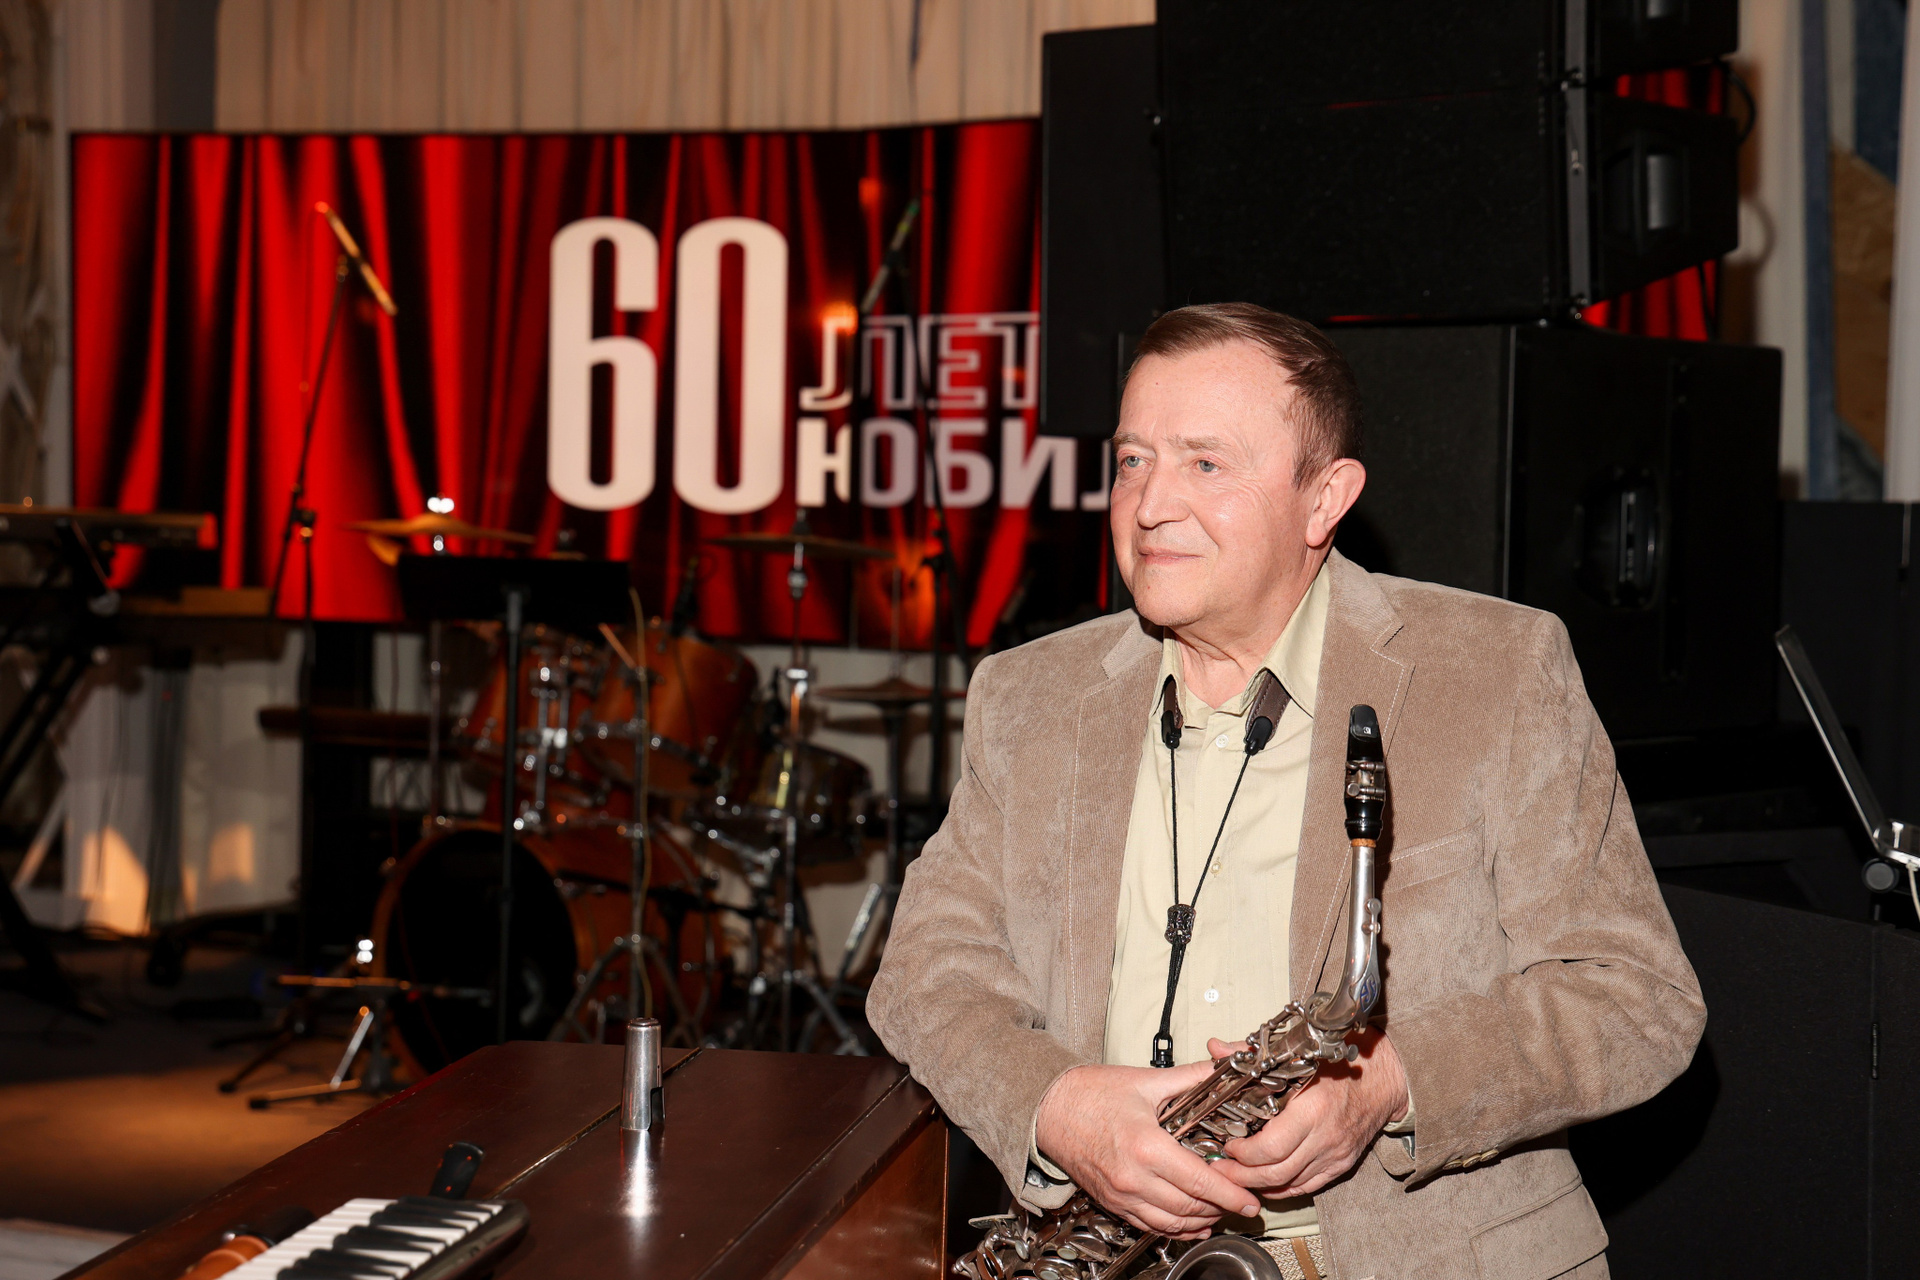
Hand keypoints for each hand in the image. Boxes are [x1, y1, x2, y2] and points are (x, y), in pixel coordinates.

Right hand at [1035, 1061, 1261, 1238]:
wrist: (1048, 1107)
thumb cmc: (1091, 1092)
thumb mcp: (1148, 1081)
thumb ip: (1193, 1077)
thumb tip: (1225, 1065)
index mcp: (1147, 1146)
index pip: (1201, 1182)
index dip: (1232, 1195)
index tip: (1250, 1200)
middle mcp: (1134, 1177)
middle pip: (1190, 1207)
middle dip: (1221, 1209)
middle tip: (1241, 1203)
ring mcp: (1121, 1194)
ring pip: (1172, 1222)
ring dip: (1200, 1221)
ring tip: (1220, 1212)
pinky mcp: (1112, 1202)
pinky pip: (1149, 1225)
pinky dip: (1174, 1228)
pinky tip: (1190, 1223)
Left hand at [1210, 1026, 1408, 1199]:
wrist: (1384, 1076)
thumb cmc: (1340, 1060)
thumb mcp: (1295, 1052)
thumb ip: (1252, 1056)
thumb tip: (1216, 1049)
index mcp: (1312, 1108)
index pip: (1271, 1147)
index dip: (1243, 1153)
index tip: (1227, 1144)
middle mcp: (1325, 1136)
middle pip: (1276, 1172)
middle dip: (1242, 1176)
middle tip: (1220, 1169)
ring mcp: (1335, 1154)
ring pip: (1290, 1184)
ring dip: (1259, 1185)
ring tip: (1234, 1177)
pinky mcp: (1341, 1164)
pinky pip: (1307, 1187)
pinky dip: (1283, 1188)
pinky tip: (1264, 1182)